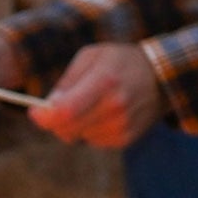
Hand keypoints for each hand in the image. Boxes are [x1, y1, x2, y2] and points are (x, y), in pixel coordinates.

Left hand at [32, 43, 164, 147]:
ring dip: (74, 125)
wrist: (162, 77)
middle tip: (59, 106)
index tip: (34, 112)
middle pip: (67, 129)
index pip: (65, 112)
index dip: (44, 116)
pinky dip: (89, 130)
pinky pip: (92, 141)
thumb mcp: (92, 56)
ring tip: (91, 104)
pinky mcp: (125, 139)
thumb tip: (47, 107)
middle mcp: (115, 107)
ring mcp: (122, 126)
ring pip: (77, 137)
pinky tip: (102, 114)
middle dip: (55, 121)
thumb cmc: (120, 61)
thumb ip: (67, 81)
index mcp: (104, 82)